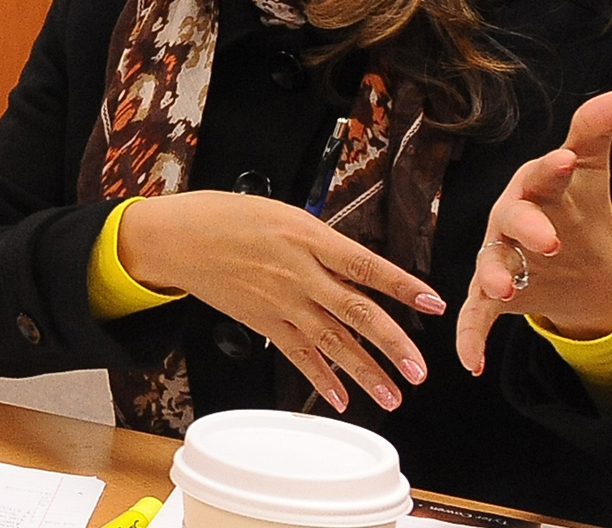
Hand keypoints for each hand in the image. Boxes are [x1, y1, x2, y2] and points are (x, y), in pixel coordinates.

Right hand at [118, 191, 449, 411]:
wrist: (178, 238)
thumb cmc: (228, 217)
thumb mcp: (285, 214)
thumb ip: (324, 243)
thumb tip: (361, 269)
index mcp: (309, 238)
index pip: (366, 266)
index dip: (402, 286)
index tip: (433, 304)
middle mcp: (298, 274)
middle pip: (355, 313)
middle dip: (392, 345)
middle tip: (419, 371)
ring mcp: (280, 302)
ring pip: (332, 342)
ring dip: (365, 373)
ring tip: (393, 396)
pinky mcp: (263, 322)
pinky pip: (297, 355)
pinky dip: (321, 379)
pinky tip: (341, 398)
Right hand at [457, 87, 611, 374]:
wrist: (568, 265)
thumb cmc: (573, 205)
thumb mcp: (592, 167)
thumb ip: (605, 123)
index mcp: (536, 186)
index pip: (542, 172)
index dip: (551, 168)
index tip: (568, 161)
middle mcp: (510, 218)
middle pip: (513, 217)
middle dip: (528, 226)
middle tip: (551, 240)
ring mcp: (500, 257)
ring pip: (490, 264)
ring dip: (494, 275)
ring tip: (502, 288)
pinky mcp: (491, 296)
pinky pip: (475, 317)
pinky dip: (470, 339)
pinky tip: (472, 364)